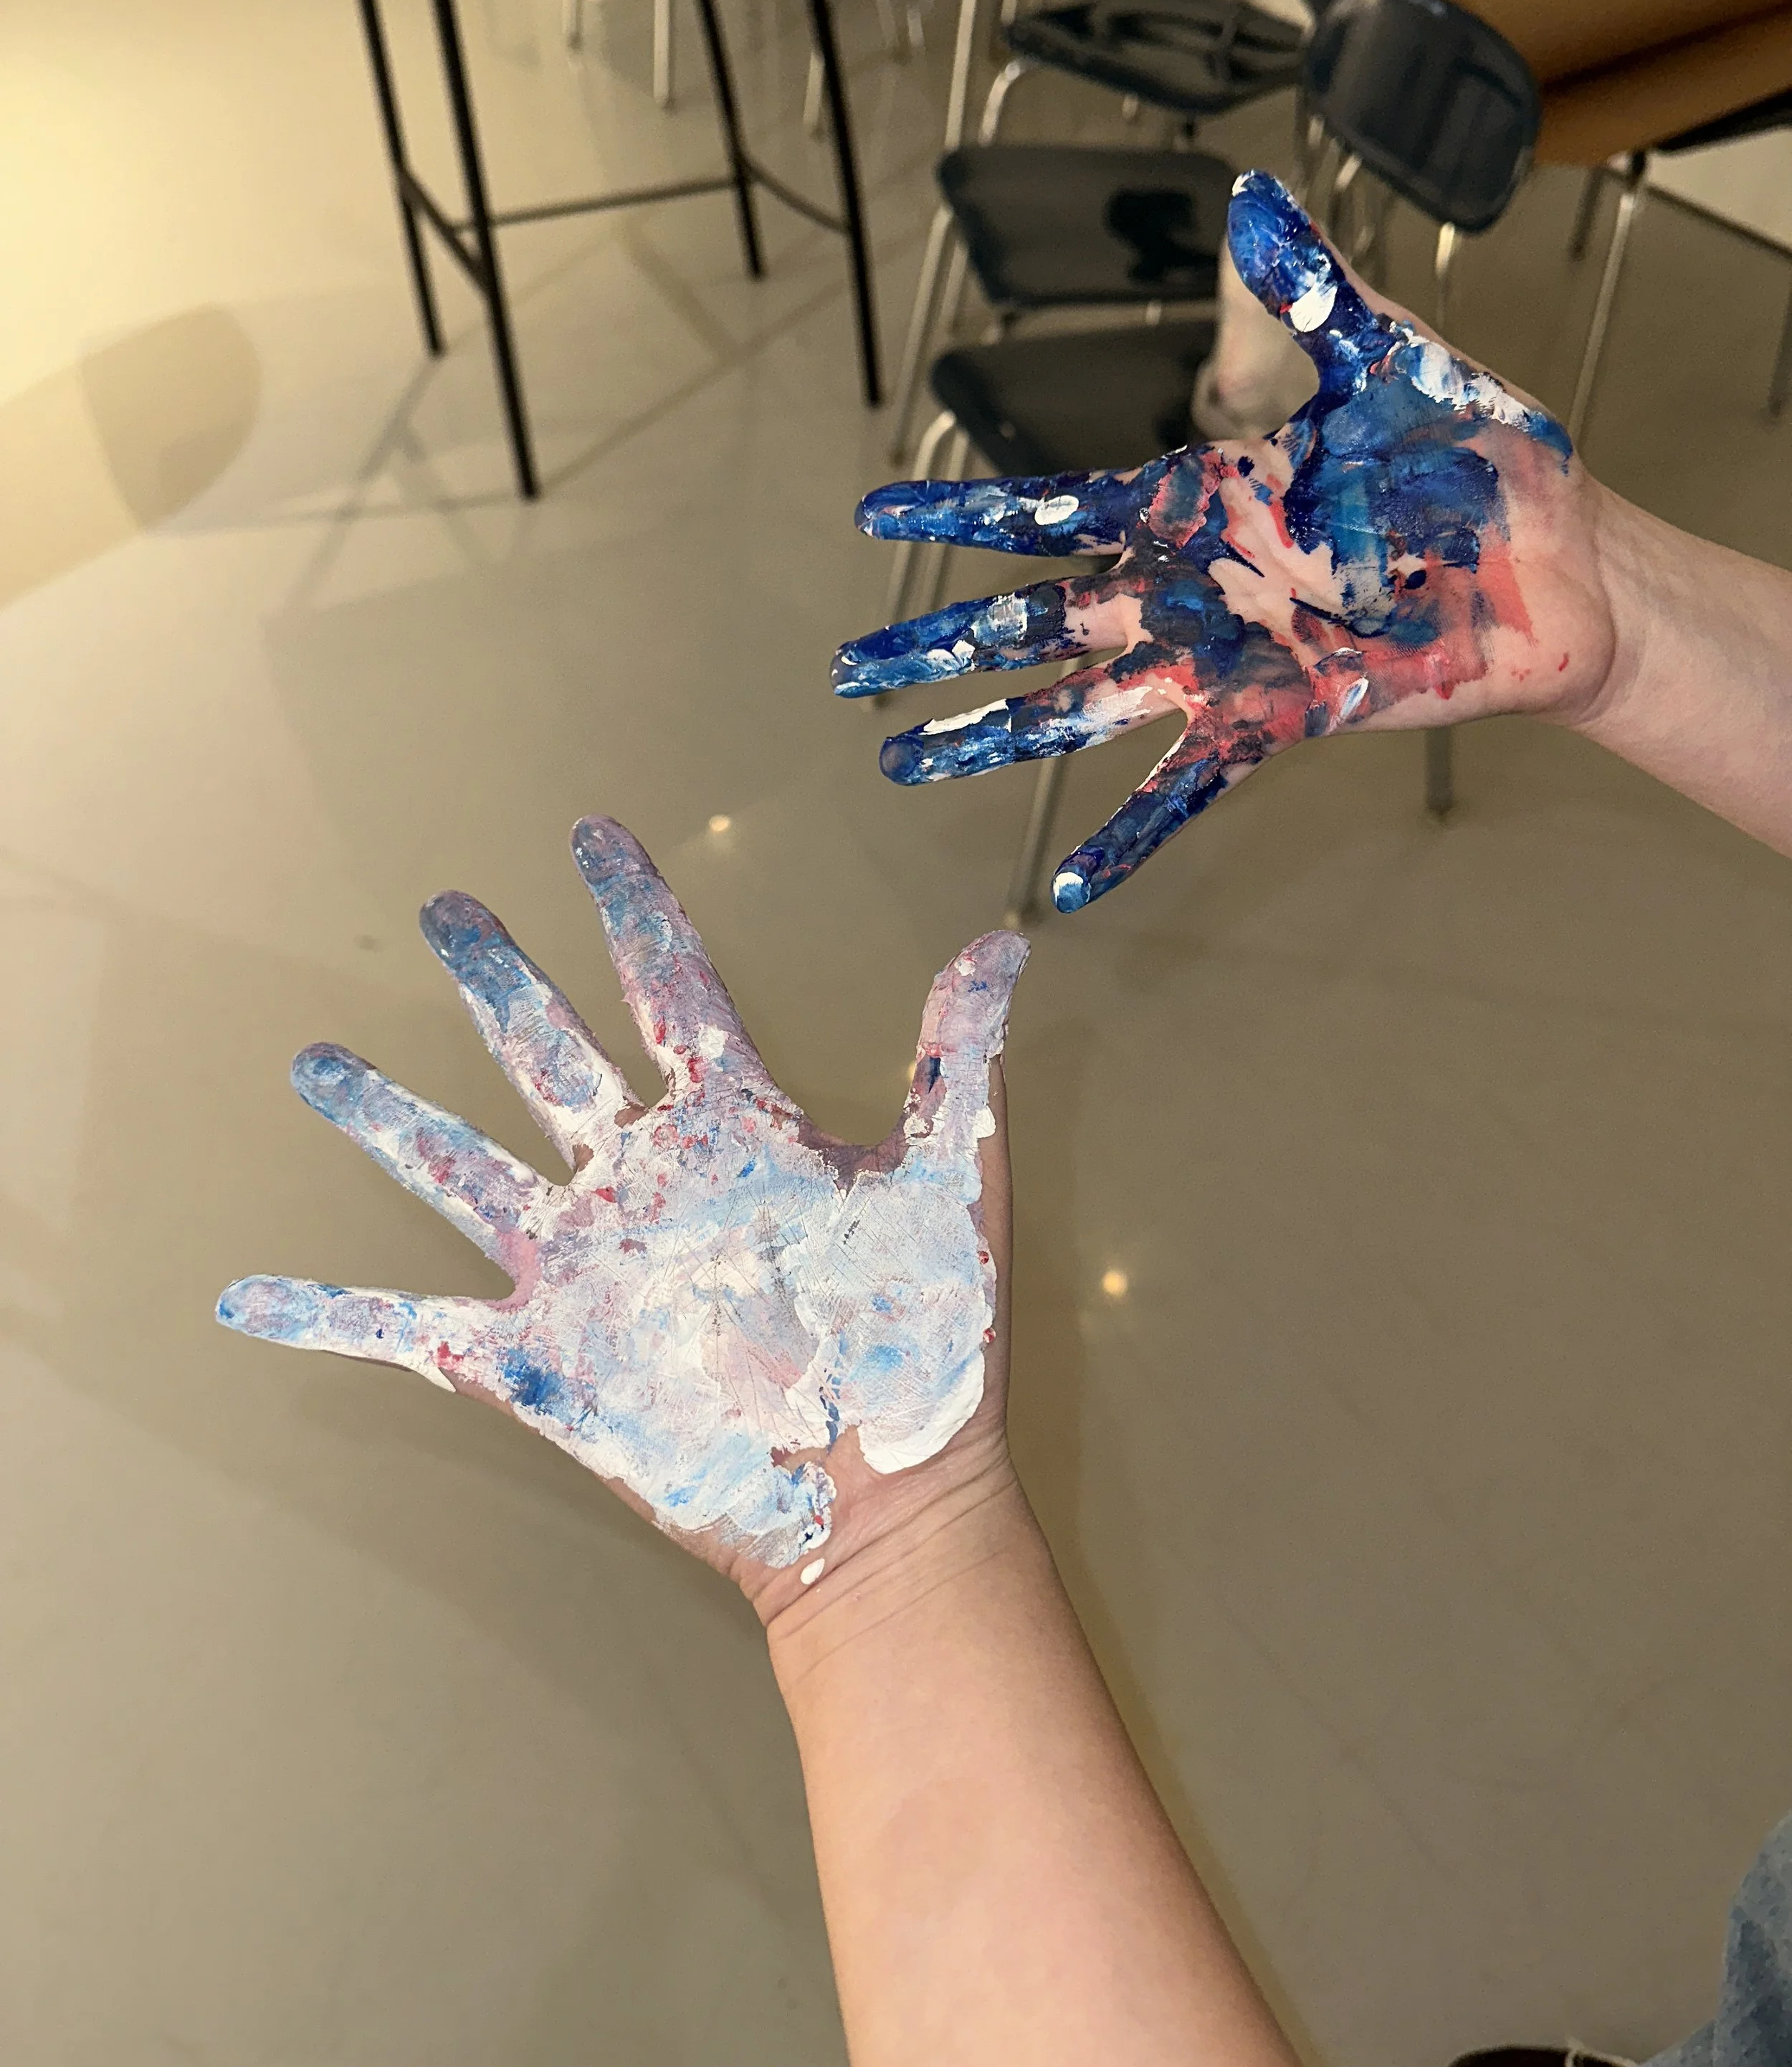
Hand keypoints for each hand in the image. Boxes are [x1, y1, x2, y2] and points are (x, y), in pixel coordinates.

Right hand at [217, 819, 1026, 1617]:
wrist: (883, 1503)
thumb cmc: (926, 1349)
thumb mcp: (952, 1187)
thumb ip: (960, 1062)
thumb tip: (1003, 942)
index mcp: (732, 1129)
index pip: (670, 986)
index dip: (632, 909)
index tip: (594, 834)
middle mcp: (642, 1183)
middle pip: (547, 1053)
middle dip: (495, 979)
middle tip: (445, 908)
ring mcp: (582, 1268)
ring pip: (459, 1167)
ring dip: (389, 1119)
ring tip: (319, 1062)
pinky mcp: (538, 1359)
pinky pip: (410, 1327)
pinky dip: (329, 1314)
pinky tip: (252, 1296)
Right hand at [833, 172, 1615, 910]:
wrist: (1572, 564)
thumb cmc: (1479, 457)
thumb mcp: (1389, 362)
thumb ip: (1313, 294)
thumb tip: (1258, 197)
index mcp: (1204, 499)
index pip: (1057, 508)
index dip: (962, 515)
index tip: (876, 515)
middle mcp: (1196, 587)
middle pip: (1037, 619)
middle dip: (940, 645)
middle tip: (850, 670)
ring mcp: (1231, 662)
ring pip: (1082, 705)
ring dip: (993, 736)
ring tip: (905, 764)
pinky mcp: (1283, 722)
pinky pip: (1189, 786)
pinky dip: (1131, 838)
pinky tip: (1068, 889)